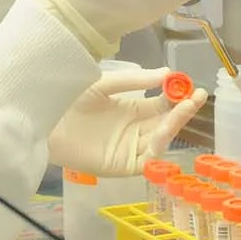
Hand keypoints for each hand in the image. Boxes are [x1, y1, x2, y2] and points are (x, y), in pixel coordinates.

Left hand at [47, 67, 208, 176]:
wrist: (44, 121)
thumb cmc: (69, 100)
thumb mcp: (104, 85)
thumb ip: (134, 81)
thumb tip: (167, 73)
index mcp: (131, 109)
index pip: (162, 104)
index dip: (177, 96)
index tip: (190, 85)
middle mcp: (134, 129)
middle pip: (166, 122)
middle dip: (182, 110)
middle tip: (196, 95)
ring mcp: (130, 148)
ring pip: (160, 139)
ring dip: (173, 124)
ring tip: (183, 107)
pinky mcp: (122, 166)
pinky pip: (146, 160)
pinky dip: (157, 148)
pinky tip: (162, 133)